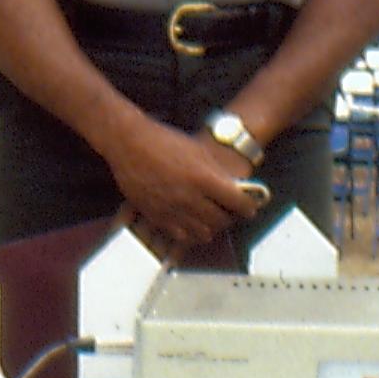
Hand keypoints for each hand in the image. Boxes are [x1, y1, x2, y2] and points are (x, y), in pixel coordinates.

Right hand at [100, 118, 262, 259]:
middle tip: (230, 213)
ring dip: (211, 227)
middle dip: (229, 218)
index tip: (249, 208)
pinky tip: (193, 224)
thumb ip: (217, 173)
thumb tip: (234, 188)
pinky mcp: (156, 216)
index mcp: (203, 178)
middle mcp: (188, 197)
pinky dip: (191, 233)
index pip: (237, 202)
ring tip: (212, 218)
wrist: (129, 143)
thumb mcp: (198, 151)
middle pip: (220, 220)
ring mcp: (171, 209)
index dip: (247, 207)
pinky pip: (180, 235)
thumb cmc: (165, 141)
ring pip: (202, 232)